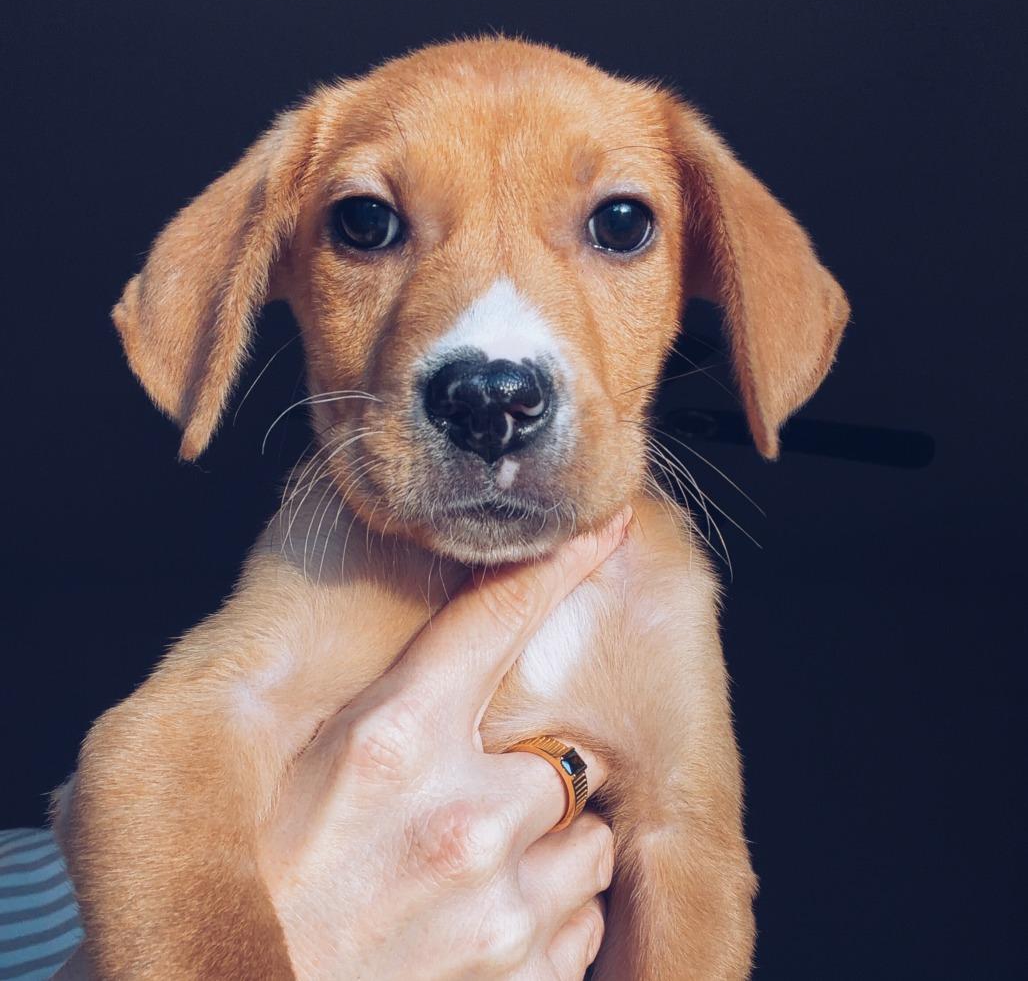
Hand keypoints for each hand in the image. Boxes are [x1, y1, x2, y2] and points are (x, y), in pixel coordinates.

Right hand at [256, 508, 630, 978]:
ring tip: (473, 871)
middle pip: (565, 759)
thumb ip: (378, 702)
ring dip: (550, 851)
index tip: (604, 528)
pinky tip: (484, 922)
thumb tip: (440, 647)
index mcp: (391, 741)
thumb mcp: (296, 762)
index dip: (559, 565)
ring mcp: (496, 909)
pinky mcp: (518, 979)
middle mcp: (459, 818)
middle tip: (470, 807)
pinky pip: (584, 923)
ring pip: (589, 845)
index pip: (497, 619)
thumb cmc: (253, 873)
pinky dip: (551, 919)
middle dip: (532, 780)